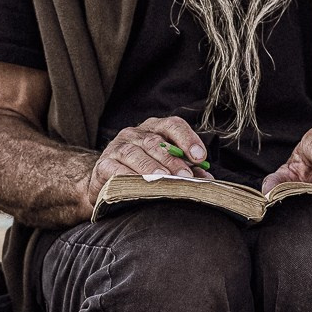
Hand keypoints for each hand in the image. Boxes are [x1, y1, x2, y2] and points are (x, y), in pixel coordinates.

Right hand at [87, 115, 207, 208]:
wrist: (106, 184)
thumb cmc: (142, 173)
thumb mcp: (166, 168)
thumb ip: (186, 170)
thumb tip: (207, 179)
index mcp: (154, 130)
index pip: (173, 125)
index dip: (187, 138)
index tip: (200, 157)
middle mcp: (135, 134)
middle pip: (156, 142)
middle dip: (173, 160)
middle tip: (185, 176)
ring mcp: (117, 147)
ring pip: (135, 153)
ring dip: (151, 167)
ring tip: (163, 180)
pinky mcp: (103, 164)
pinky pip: (115, 169)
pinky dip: (128, 177)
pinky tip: (139, 186)